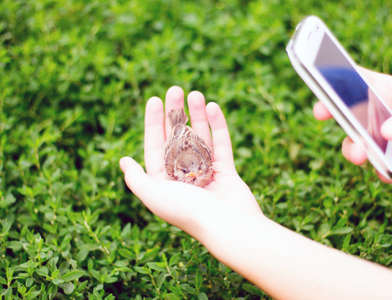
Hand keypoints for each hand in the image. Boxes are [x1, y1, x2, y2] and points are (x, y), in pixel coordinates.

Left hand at [119, 86, 261, 241]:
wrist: (227, 226)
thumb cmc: (187, 211)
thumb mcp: (154, 194)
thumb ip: (137, 178)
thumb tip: (123, 161)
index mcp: (165, 180)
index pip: (156, 145)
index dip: (153, 122)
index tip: (154, 100)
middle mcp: (184, 175)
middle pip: (177, 137)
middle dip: (175, 113)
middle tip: (174, 89)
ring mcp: (207, 172)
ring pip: (200, 137)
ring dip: (196, 115)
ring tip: (194, 93)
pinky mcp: (227, 171)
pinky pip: (221, 144)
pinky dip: (217, 126)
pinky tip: (212, 107)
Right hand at [313, 67, 391, 183]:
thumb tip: (385, 133)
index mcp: (383, 93)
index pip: (352, 83)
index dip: (332, 86)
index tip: (323, 96)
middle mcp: (375, 118)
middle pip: (346, 116)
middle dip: (334, 116)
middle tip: (324, 115)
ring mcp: (380, 143)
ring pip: (355, 149)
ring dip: (354, 152)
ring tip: (362, 155)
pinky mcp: (391, 166)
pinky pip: (384, 173)